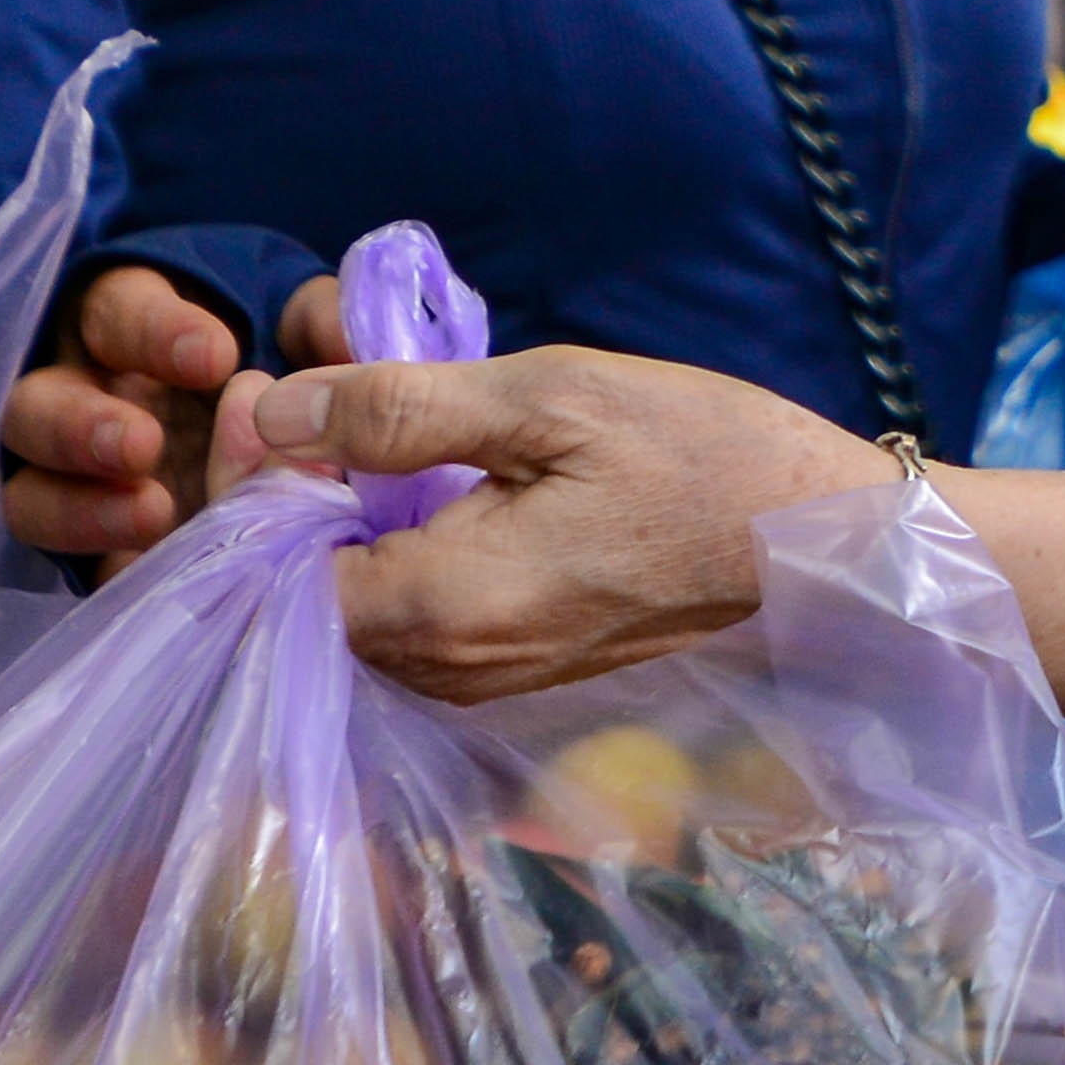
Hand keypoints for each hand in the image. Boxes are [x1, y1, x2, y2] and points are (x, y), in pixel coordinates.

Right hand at [0, 259, 335, 561]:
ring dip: (77, 507)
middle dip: (80, 424)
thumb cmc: (298, 381)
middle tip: (144, 445)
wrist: (315, 473)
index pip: (113, 309)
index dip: (151, 329)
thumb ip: (324, 321)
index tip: (217, 356)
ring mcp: (74, 487)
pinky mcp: (93, 555)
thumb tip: (332, 335)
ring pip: (27, 495)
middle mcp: (82, 403)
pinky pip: (71, 571)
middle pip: (35, 404)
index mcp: (129, 330)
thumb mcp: (313, 339)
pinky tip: (145, 574)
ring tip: (154, 514)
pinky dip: (103, 572)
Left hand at [233, 350, 889, 698]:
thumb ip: (400, 411)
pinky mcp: (513, 666)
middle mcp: (448, 668)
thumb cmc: (697, 452)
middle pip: (301, 597)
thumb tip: (275, 415)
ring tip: (345, 412)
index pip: (271, 579)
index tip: (265, 397)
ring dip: (331, 514)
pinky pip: (407, 615)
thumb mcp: (549, 395)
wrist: (816, 536)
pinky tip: (408, 470)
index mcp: (443, 605)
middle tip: (293, 386)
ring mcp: (482, 678)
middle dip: (281, 493)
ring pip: (351, 607)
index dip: (248, 489)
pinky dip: (383, 544)